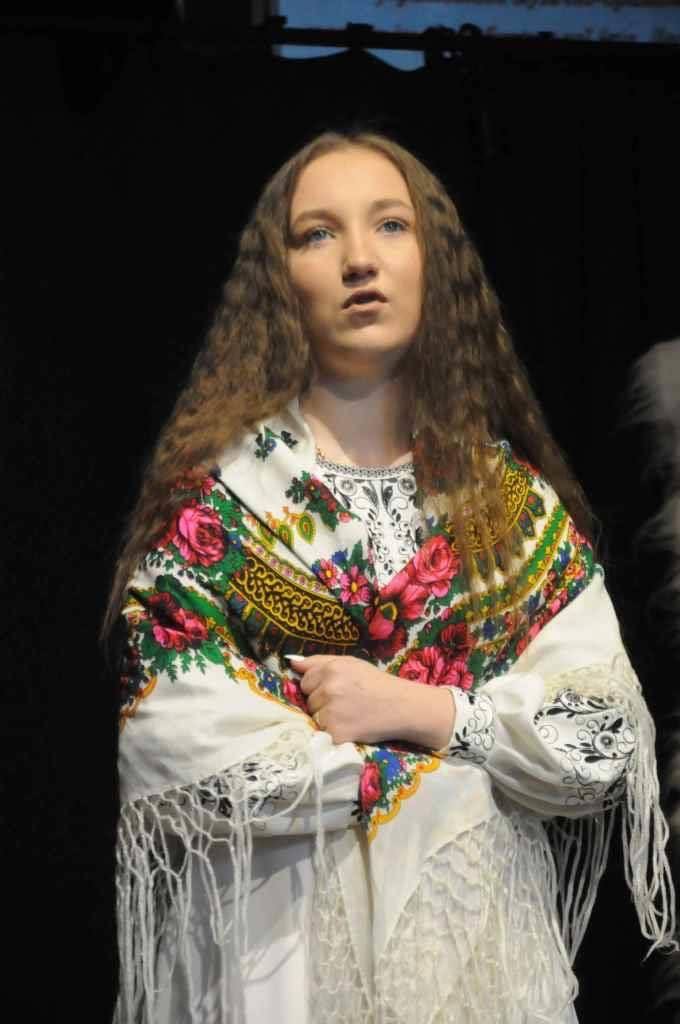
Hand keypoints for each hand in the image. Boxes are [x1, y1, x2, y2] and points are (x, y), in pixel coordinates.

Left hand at [288, 654, 454, 748]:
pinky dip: (334, 733)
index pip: (305, 681)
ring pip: (314, 717)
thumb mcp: (350, 663)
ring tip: (349, 715)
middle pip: (308, 701)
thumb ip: (319, 661)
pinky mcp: (336, 733)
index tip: (337, 690)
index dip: (319, 686)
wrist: (402, 707)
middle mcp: (329, 689)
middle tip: (346, 703)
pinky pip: (323, 733)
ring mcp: (331, 712)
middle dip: (322, 703)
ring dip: (326, 718)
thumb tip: (291, 662)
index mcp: (331, 669)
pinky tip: (350, 727)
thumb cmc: (376, 683)